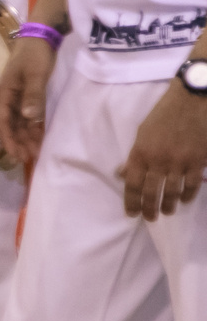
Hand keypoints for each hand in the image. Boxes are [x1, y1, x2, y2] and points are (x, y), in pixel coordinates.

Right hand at [0, 38, 58, 166]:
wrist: (41, 36)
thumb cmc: (35, 55)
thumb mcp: (35, 74)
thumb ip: (33, 96)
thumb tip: (29, 118)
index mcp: (4, 94)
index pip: (2, 122)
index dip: (8, 139)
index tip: (15, 155)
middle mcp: (9, 98)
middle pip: (11, 125)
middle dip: (19, 142)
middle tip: (29, 159)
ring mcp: (20, 97)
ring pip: (21, 122)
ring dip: (27, 137)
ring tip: (35, 153)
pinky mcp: (31, 95)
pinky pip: (30, 116)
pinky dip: (34, 127)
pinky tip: (40, 137)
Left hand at [120, 85, 206, 220]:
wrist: (191, 101)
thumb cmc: (163, 115)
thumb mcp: (143, 133)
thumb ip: (134, 156)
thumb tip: (122, 174)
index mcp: (141, 152)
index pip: (132, 183)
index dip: (131, 201)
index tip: (132, 213)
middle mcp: (159, 160)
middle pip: (152, 192)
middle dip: (150, 209)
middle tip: (150, 218)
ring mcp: (180, 162)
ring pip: (173, 192)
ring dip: (169, 205)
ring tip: (167, 211)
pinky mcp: (198, 160)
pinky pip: (192, 184)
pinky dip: (188, 195)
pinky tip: (185, 199)